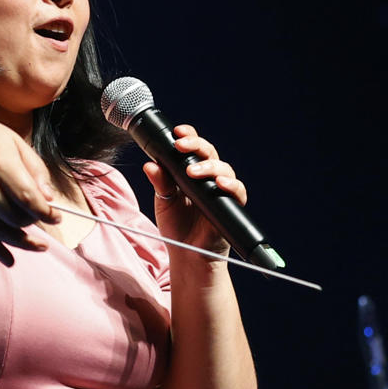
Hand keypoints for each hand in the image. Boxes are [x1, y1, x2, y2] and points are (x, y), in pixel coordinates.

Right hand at [0, 111, 61, 263]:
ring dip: (23, 242)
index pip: (26, 197)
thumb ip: (35, 170)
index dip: (45, 212)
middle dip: (34, 222)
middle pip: (14, 217)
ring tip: (41, 246)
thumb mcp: (15, 143)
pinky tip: (11, 261)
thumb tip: (49, 198)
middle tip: (42, 217)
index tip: (57, 216)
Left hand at [142, 126, 245, 254]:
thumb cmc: (177, 227)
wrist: (187, 255)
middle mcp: (208, 178)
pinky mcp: (231, 206)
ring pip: (223, 168)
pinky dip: (230, 185)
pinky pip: (237, 191)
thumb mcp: (163, 201)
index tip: (178, 133)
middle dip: (196, 145)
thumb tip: (150, 164)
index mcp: (191, 172)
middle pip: (209, 153)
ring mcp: (221, 191)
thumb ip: (160, 182)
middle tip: (181, 146)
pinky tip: (219, 183)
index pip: (193, 148)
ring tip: (193, 172)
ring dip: (209, 166)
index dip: (189, 137)